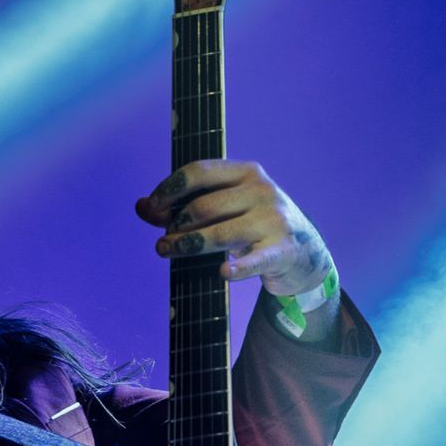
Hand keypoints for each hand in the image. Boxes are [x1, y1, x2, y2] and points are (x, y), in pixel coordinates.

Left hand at [135, 159, 333, 296]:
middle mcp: (262, 191)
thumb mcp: (226, 208)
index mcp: (246, 172)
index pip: (199, 172)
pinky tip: (222, 273)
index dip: (169, 189)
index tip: (151, 208)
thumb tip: (141, 207)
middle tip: (163, 242)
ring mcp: (274, 221)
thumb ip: (184, 205)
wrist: (304, 252)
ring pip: (220, 234)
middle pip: (204, 206)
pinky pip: (253, 261)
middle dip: (175, 225)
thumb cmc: (254, 226)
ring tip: (167, 252)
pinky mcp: (281, 251)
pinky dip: (237, 268)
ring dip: (187, 245)